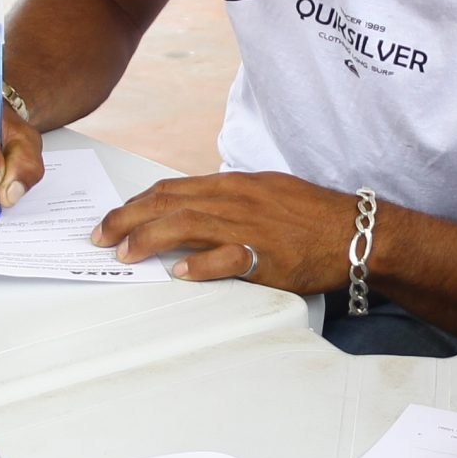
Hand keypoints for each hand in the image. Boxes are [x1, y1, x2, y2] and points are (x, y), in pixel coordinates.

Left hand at [91, 171, 358, 286]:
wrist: (356, 231)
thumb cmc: (313, 216)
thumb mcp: (267, 193)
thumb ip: (230, 200)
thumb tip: (194, 212)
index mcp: (235, 184)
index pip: (172, 188)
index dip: (136, 204)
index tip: (113, 220)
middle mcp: (236, 199)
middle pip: (168, 202)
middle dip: (127, 219)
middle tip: (101, 237)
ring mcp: (250, 225)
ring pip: (186, 224)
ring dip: (148, 239)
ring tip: (125, 254)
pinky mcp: (267, 254)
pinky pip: (226, 257)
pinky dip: (199, 265)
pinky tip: (178, 273)